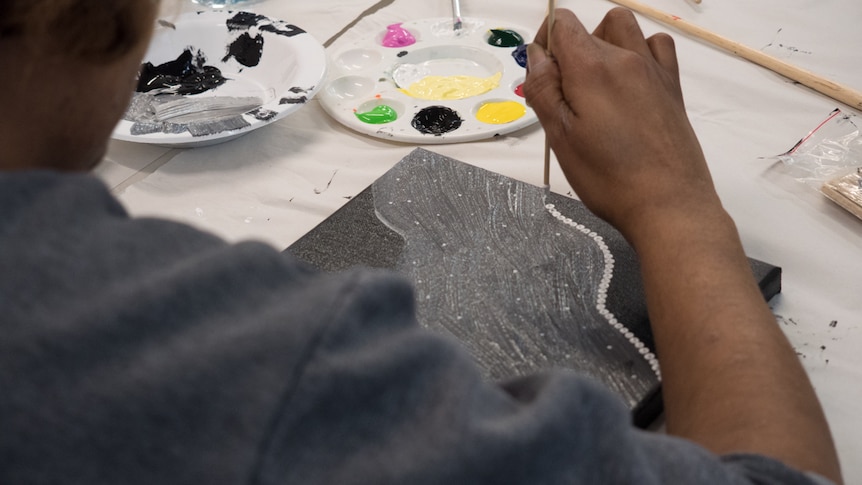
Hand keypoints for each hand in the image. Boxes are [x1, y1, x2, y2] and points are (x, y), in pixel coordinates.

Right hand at [525, 8, 719, 243]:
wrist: (668, 204)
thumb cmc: (609, 177)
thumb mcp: (560, 137)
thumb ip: (543, 89)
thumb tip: (537, 54)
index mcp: (592, 68)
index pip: (562, 23)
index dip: (545, 42)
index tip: (542, 76)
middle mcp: (625, 58)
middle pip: (588, 28)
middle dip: (568, 51)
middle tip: (564, 95)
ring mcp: (653, 70)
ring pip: (623, 27)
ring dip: (603, 41)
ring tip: (595, 81)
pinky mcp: (672, 86)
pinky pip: (657, 45)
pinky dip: (640, 50)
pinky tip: (629, 80)